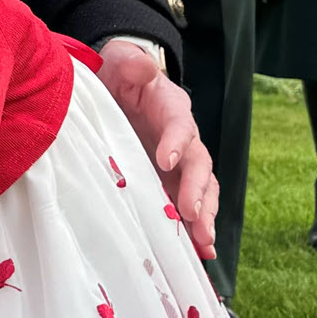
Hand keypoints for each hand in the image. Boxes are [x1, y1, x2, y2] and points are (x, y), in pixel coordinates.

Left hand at [96, 39, 217, 258]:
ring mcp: (178, 165)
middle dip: (199, 191)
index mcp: (171, 108)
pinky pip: (187, 209)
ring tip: (203, 244)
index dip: (175, 142)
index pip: (180, 125)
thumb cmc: (118, 75)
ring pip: (201, 191)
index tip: (164, 160)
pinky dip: (193, 231)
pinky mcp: (169, 184)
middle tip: (192, 214)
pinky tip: (198, 257)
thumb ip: (131, 62)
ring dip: (204, 217)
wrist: (112, 88)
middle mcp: (182, 139)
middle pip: (199, 165)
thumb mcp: (120, 60)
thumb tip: (143, 68)